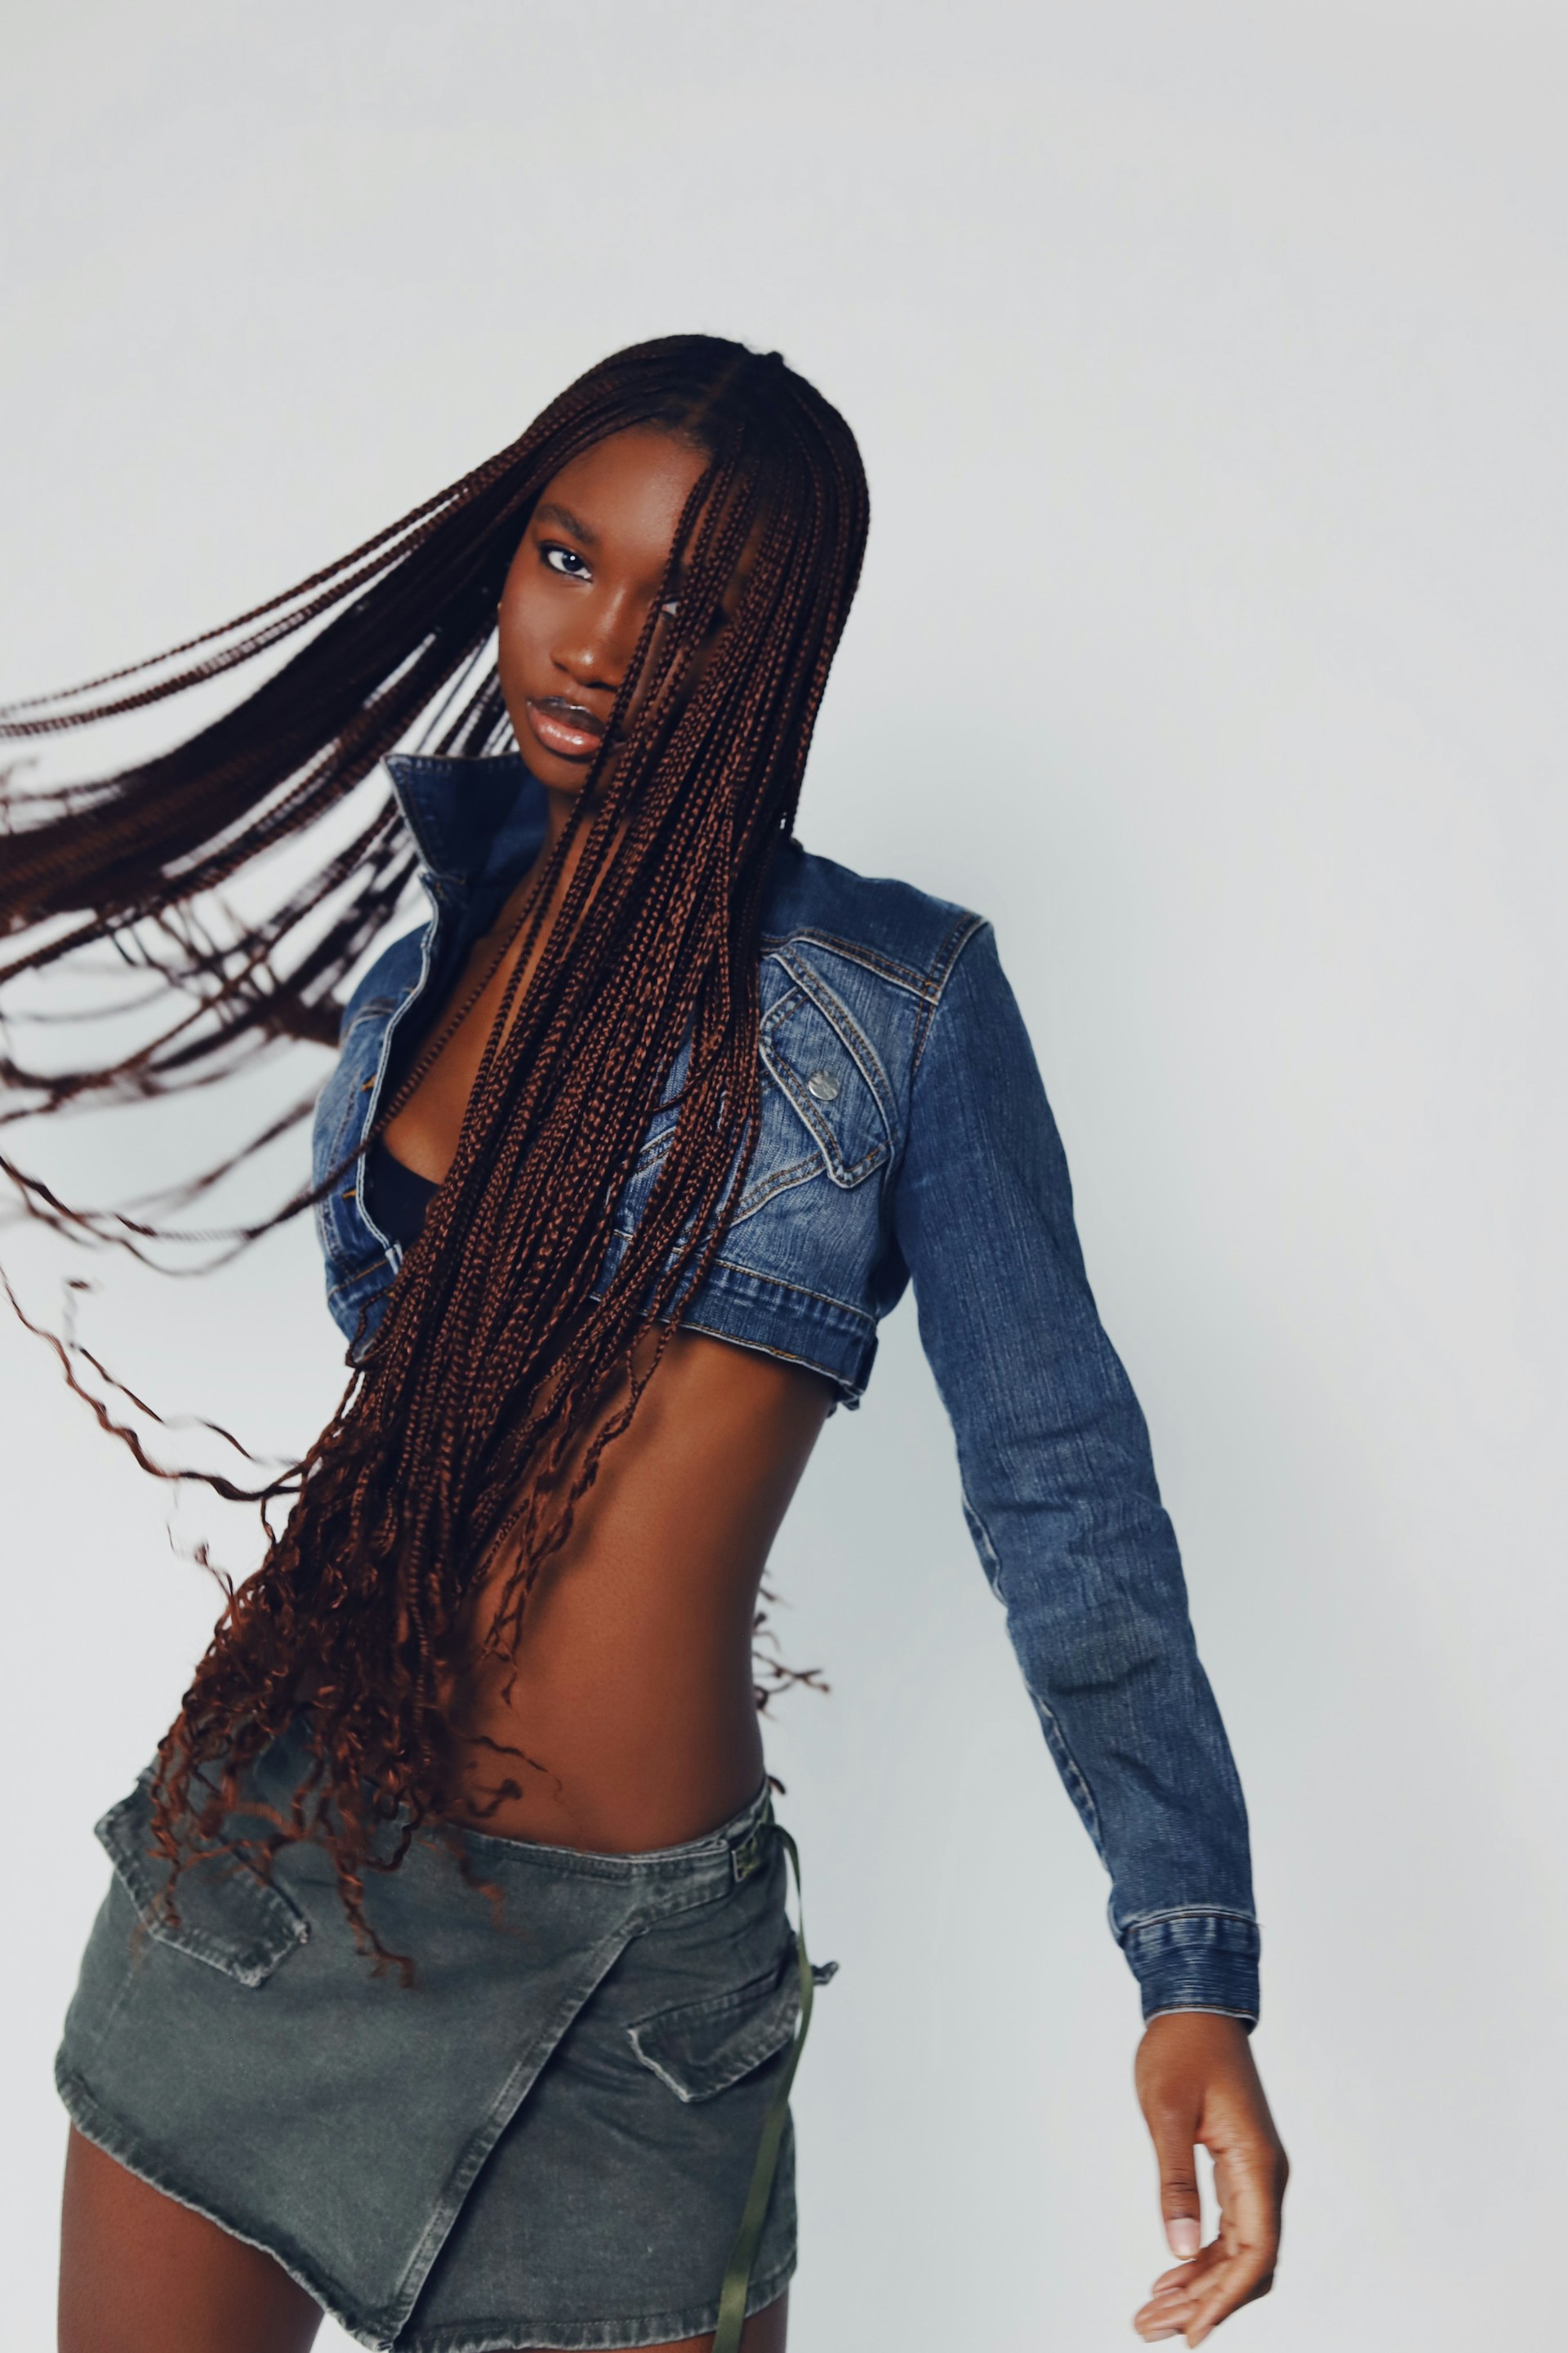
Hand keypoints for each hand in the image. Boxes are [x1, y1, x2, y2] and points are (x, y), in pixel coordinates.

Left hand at [1131, 2011, 1286, 2344]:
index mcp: (1256, 2164)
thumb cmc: (1180, 2049)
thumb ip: (1175, 2181)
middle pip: (1245, 2263)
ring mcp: (1253, 2173)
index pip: (1254, 2254)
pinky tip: (1169, 2278)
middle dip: (1203, 2304)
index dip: (1224, 2300)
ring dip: (1198, 2287)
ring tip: (1150, 2316)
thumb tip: (1180, 2249)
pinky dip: (1199, 2258)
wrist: (1195, 2005)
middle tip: (1149, 2330)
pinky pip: (1227, 2229)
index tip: (1191, 2335)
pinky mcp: (1238, 2167)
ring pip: (1236, 2251)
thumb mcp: (1166, 2112)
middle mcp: (1264, 2175)